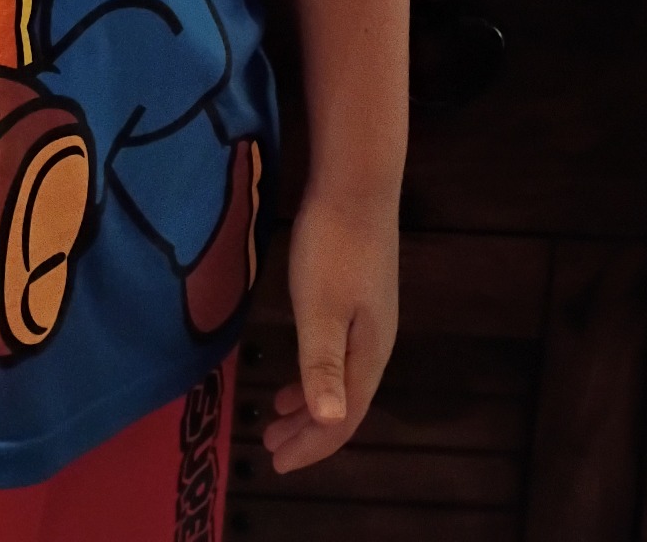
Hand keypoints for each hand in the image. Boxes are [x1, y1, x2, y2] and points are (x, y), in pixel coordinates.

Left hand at [263, 189, 397, 472]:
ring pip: (340, 378)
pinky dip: (314, 371)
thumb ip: (323, 365)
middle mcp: (375, 343)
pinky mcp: (357, 296)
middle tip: (270, 447)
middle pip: (344, 403)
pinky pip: (336, 353)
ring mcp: (369, 318)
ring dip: (309, 402)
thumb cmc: (333, 246)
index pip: (343, 417)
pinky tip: (296, 363)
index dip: (313, 445)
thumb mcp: (321, 308)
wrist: (356, 183)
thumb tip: (331, 424)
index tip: (278, 464)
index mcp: (369, 353)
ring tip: (276, 416)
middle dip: (308, 431)